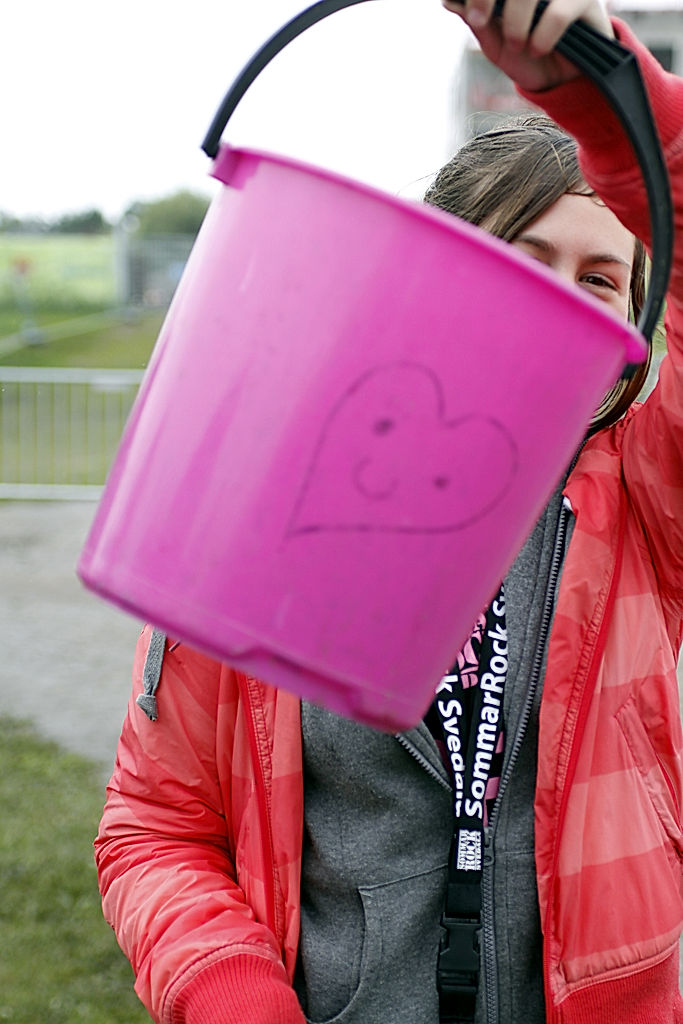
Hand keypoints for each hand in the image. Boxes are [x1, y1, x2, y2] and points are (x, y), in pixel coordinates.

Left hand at [441, 0, 613, 91]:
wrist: (560, 82)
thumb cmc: (527, 57)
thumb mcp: (496, 44)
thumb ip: (476, 21)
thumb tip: (449, 1)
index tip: (470, 13)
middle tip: (481, 21)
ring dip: (516, 21)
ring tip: (516, 44)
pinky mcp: (586, 1)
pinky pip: (559, 12)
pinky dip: (543, 36)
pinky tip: (538, 50)